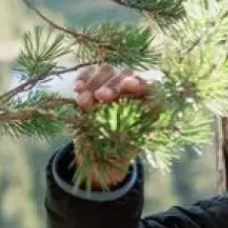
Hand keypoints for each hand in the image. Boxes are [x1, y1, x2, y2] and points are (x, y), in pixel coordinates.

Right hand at [73, 64, 154, 188]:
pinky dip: (82, 79)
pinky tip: (77, 90)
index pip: (151, 86)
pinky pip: (88, 72)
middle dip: (113, 85)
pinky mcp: (94, 82)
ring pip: (107, 70)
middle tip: (101, 97)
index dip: (142, 82)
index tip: (129, 85)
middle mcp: (133, 88)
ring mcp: (113, 82)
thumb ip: (136, 132)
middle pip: (127, 74)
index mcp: (148, 103)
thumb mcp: (130, 146)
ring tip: (84, 102)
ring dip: (94, 83)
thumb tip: (143, 120)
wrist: (100, 157)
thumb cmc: (121, 152)